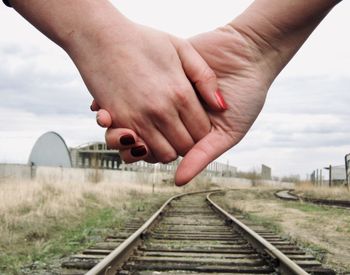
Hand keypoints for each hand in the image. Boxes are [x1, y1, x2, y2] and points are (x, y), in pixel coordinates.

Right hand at [75, 18, 227, 162]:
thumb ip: (206, 77)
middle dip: (188, 145)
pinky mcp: (118, 122)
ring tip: (166, 136)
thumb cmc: (142, 40)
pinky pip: (136, 151)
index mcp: (180, 93)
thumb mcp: (182, 48)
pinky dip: (144, 150)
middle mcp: (161, 111)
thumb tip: (221, 106)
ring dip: (167, 150)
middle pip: (185, 148)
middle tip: (183, 133)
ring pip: (164, 155)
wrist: (100, 35)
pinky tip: (146, 137)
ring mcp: (138, 119)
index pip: (202, 132)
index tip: (198, 127)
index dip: (203, 134)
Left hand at [94, 25, 274, 184]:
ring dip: (115, 117)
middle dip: (121, 136)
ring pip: (131, 110)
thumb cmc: (246, 97)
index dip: (140, 152)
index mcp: (185, 132)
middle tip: (115, 133)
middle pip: (139, 133)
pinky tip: (104, 99)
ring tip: (106, 116)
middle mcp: (171, 115)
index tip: (131, 148)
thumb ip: (202, 156)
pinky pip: (134, 84)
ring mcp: (163, 93)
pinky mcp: (158, 73)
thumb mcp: (227, 132)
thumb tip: (178, 181)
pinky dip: (117, 92)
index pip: (156, 150)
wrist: (249, 55)